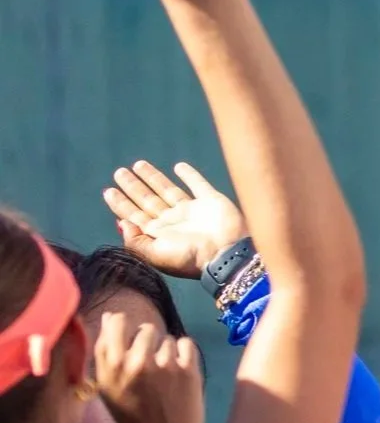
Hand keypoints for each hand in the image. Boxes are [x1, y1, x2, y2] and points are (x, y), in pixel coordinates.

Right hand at [94, 312, 203, 422]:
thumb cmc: (133, 417)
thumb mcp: (108, 387)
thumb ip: (107, 352)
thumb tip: (111, 315)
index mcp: (110, 366)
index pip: (116, 323)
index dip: (125, 326)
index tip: (130, 338)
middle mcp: (135, 362)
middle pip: (146, 329)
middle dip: (150, 343)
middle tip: (152, 367)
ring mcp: (163, 365)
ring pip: (168, 338)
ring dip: (168, 353)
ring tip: (166, 378)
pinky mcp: (188, 370)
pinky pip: (186, 344)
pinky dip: (185, 356)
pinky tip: (180, 374)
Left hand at [103, 160, 247, 278]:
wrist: (226, 253)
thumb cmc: (190, 257)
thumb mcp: (155, 255)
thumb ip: (135, 241)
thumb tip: (122, 223)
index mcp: (158, 234)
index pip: (134, 216)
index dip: (121, 204)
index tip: (108, 191)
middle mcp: (173, 221)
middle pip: (148, 200)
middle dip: (133, 187)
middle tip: (119, 172)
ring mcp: (192, 210)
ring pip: (168, 190)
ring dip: (153, 178)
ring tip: (137, 165)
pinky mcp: (211, 201)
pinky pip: (198, 184)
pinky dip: (189, 175)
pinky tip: (179, 167)